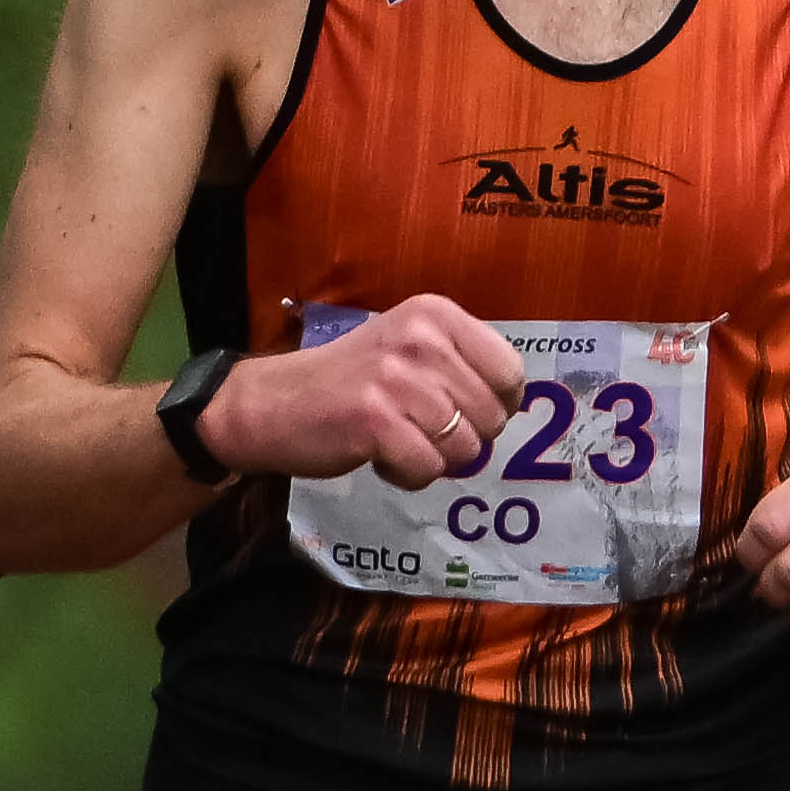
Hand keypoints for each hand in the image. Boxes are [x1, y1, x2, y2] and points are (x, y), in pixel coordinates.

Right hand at [208, 297, 521, 488]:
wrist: (273, 402)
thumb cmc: (351, 381)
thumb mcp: (410, 349)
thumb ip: (462, 365)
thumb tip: (516, 406)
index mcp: (437, 314)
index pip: (511, 371)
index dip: (496, 405)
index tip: (461, 411)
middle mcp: (421, 339)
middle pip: (492, 416)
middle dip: (463, 438)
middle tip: (419, 431)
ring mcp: (397, 379)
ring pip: (464, 448)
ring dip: (434, 460)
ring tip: (397, 441)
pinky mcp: (376, 421)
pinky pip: (428, 469)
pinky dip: (408, 476)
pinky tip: (379, 457)